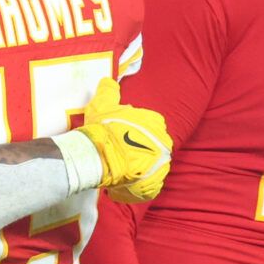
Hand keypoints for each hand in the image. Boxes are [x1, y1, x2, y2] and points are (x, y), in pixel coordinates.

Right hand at [70, 77, 172, 202]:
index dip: (134, 129)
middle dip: (139, 148)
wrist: (101, 155)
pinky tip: (127, 181)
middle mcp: (163, 141)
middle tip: (121, 153)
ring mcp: (161, 163)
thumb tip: (108, 81)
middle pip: (152, 144)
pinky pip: (150, 183)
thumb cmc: (103, 128)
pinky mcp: (155, 182)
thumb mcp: (102, 104)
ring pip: (152, 163)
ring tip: (123, 169)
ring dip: (140, 165)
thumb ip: (108, 91)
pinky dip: (140, 183)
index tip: (122, 134)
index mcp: (154, 121)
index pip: (150, 123)